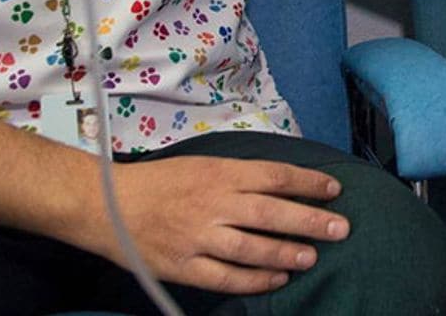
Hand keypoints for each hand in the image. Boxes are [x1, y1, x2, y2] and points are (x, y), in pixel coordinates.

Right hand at [71, 156, 348, 293]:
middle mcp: (212, 203)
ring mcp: (198, 237)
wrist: (104, 204)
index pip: (274, 175)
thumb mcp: (201, 164)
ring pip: (252, 248)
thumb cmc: (158, 181)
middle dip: (309, 220)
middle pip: (270, 212)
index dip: (307, 183)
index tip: (334, 190)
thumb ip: (238, 176)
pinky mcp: (184, 266)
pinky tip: (276, 280)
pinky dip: (254, 281)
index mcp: (218, 173)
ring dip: (286, 253)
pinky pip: (226, 277)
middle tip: (340, 229)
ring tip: (312, 257)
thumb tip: (282, 184)